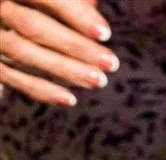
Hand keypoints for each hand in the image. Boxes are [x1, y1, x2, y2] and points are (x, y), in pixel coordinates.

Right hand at [0, 0, 116, 105]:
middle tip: (111, 64)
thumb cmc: (42, 8)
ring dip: (64, 69)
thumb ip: (75, 3)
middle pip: (31, 25)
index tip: (105, 34)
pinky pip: (9, 75)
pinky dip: (40, 90)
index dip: (74, 14)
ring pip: (21, 51)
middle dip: (75, 46)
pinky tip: (70, 99)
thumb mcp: (55, 3)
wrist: (10, 17)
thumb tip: (97, 14)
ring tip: (99, 80)